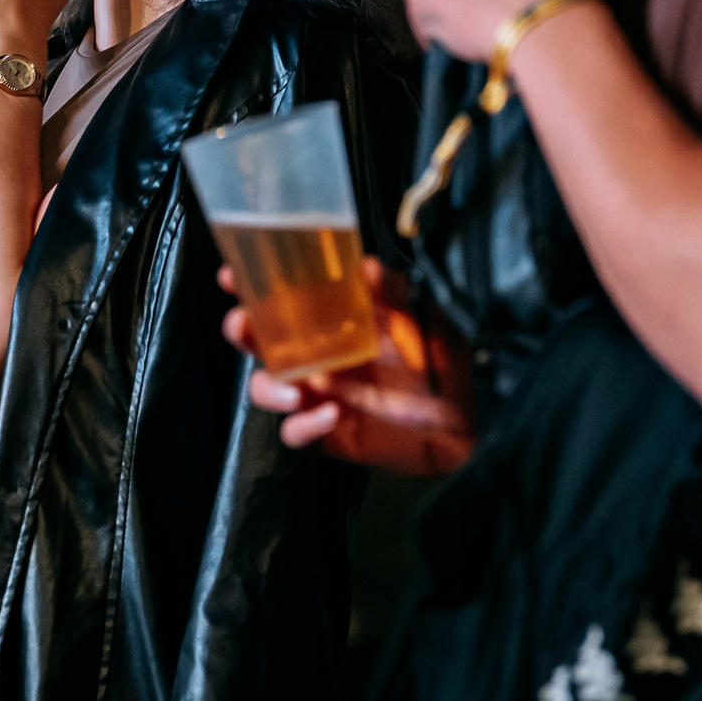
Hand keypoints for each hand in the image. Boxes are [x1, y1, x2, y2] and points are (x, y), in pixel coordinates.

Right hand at [225, 258, 475, 475]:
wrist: (471, 414)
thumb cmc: (442, 357)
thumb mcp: (417, 312)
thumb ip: (389, 289)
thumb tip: (364, 266)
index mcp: (329, 321)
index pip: (278, 299)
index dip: (248, 287)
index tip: (231, 276)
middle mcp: (316, 355)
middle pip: (257, 343)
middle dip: (241, 332)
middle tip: (244, 327)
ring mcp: (320, 395)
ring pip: (265, 389)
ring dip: (268, 386)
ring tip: (297, 390)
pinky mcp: (330, 434)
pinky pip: (295, 433)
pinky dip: (302, 426)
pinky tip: (331, 415)